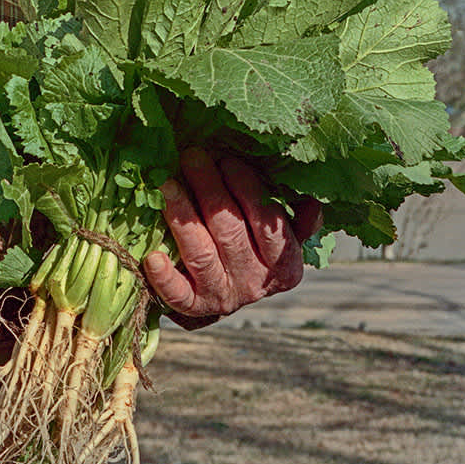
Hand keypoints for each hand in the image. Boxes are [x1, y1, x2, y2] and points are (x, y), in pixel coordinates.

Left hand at [142, 148, 321, 327]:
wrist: (223, 293)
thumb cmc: (251, 248)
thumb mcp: (280, 237)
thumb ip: (297, 220)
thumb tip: (312, 202)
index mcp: (284, 263)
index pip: (268, 223)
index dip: (247, 188)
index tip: (227, 159)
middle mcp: (255, 282)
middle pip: (230, 232)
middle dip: (210, 190)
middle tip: (192, 156)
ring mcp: (223, 295)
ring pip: (202, 254)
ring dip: (184, 218)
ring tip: (167, 185)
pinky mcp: (194, 306)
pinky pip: (179, 294)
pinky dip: (165, 278)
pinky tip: (152, 256)